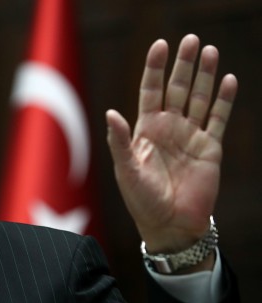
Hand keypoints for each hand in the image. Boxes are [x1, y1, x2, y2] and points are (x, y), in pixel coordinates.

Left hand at [106, 34, 237, 255]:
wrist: (170, 226)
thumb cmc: (142, 201)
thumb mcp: (126, 170)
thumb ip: (119, 142)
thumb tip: (111, 112)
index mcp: (146, 130)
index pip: (150, 91)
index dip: (155, 68)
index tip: (160, 45)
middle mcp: (168, 128)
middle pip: (176, 89)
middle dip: (183, 65)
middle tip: (191, 40)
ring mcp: (190, 136)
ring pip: (199, 98)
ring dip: (204, 76)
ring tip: (209, 51)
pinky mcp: (210, 148)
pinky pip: (218, 118)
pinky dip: (224, 100)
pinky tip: (227, 80)